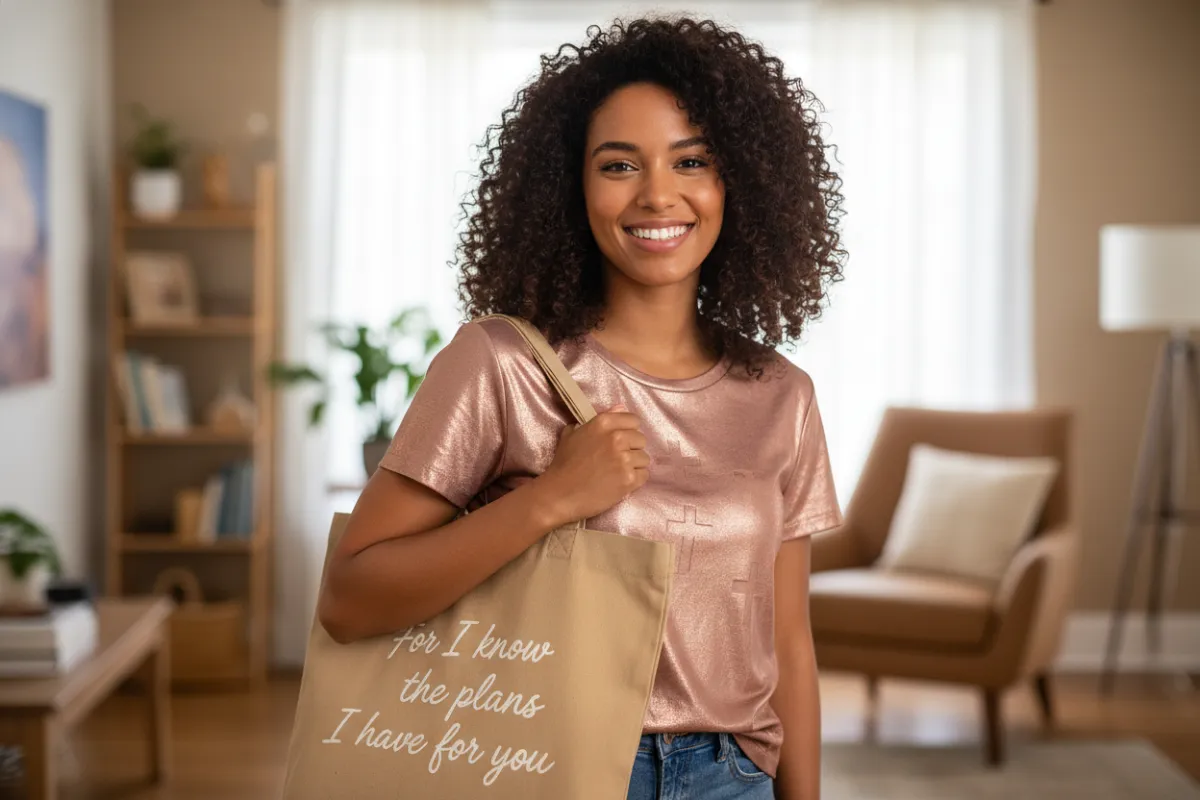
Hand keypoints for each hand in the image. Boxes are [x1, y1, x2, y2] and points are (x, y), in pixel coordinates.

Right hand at [536, 404, 649, 526]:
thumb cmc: (563, 464)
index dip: (628, 431)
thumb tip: (619, 407)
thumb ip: (597, 419)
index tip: (620, 441)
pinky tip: (620, 482)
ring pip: (644, 458)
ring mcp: (624, 459)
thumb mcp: (573, 434)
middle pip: (641, 440)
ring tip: (617, 472)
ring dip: (634, 465)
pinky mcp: (629, 479)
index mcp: (603, 423)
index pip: (633, 420)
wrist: (559, 494)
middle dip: (632, 449)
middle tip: (617, 459)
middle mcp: (617, 437)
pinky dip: (635, 480)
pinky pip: (644, 475)